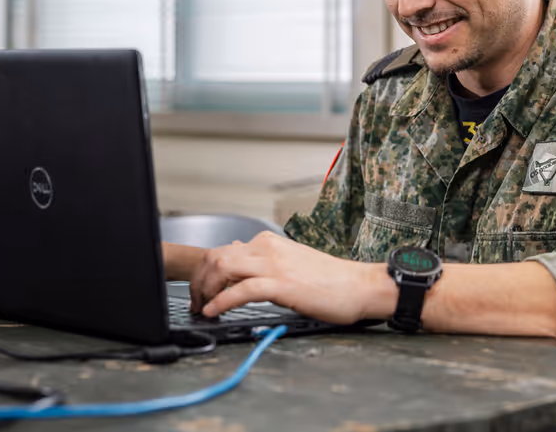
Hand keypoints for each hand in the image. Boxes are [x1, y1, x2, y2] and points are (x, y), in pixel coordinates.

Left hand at [188, 232, 394, 323]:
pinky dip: (221, 302)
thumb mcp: (292, 262)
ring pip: (222, 268)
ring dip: (204, 290)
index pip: (222, 251)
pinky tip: (214, 312)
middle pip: (215, 256)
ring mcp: (274, 265)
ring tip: (202, 308)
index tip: (200, 292)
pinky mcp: (282, 284)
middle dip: (197, 281)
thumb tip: (240, 256)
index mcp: (269, 243)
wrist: (360, 286)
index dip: (203, 273)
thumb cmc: (331, 280)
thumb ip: (264, 260)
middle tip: (196, 303)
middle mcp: (267, 248)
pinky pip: (241, 289)